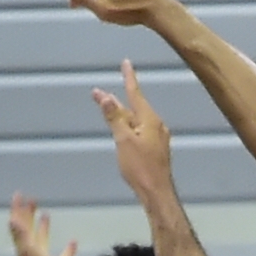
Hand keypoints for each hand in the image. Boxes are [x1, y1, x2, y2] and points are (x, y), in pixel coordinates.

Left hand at [10, 195, 78, 255]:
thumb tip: (11, 218)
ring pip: (43, 241)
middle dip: (29, 215)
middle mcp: (32, 254)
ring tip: (46, 214)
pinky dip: (67, 249)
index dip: (17, 209)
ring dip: (43, 228)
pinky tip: (73, 241)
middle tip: (32, 199)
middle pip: (28, 230)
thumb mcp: (30, 251)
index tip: (18, 194)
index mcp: (24, 248)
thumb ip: (21, 234)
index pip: (18, 224)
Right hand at [92, 67, 176, 200]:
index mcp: (149, 119)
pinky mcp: (155, 148)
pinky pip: (139, 131)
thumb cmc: (141, 168)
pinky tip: (122, 131)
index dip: (128, 77)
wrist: (156, 192)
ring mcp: (157, 137)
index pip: (135, 93)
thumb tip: (107, 98)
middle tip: (97, 94)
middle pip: (132, 108)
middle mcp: (155, 125)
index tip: (126, 63)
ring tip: (106, 110)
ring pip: (135, 120)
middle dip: (115, 101)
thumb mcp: (123, 140)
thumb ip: (115, 118)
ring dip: (120, 114)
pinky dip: (128, 127)